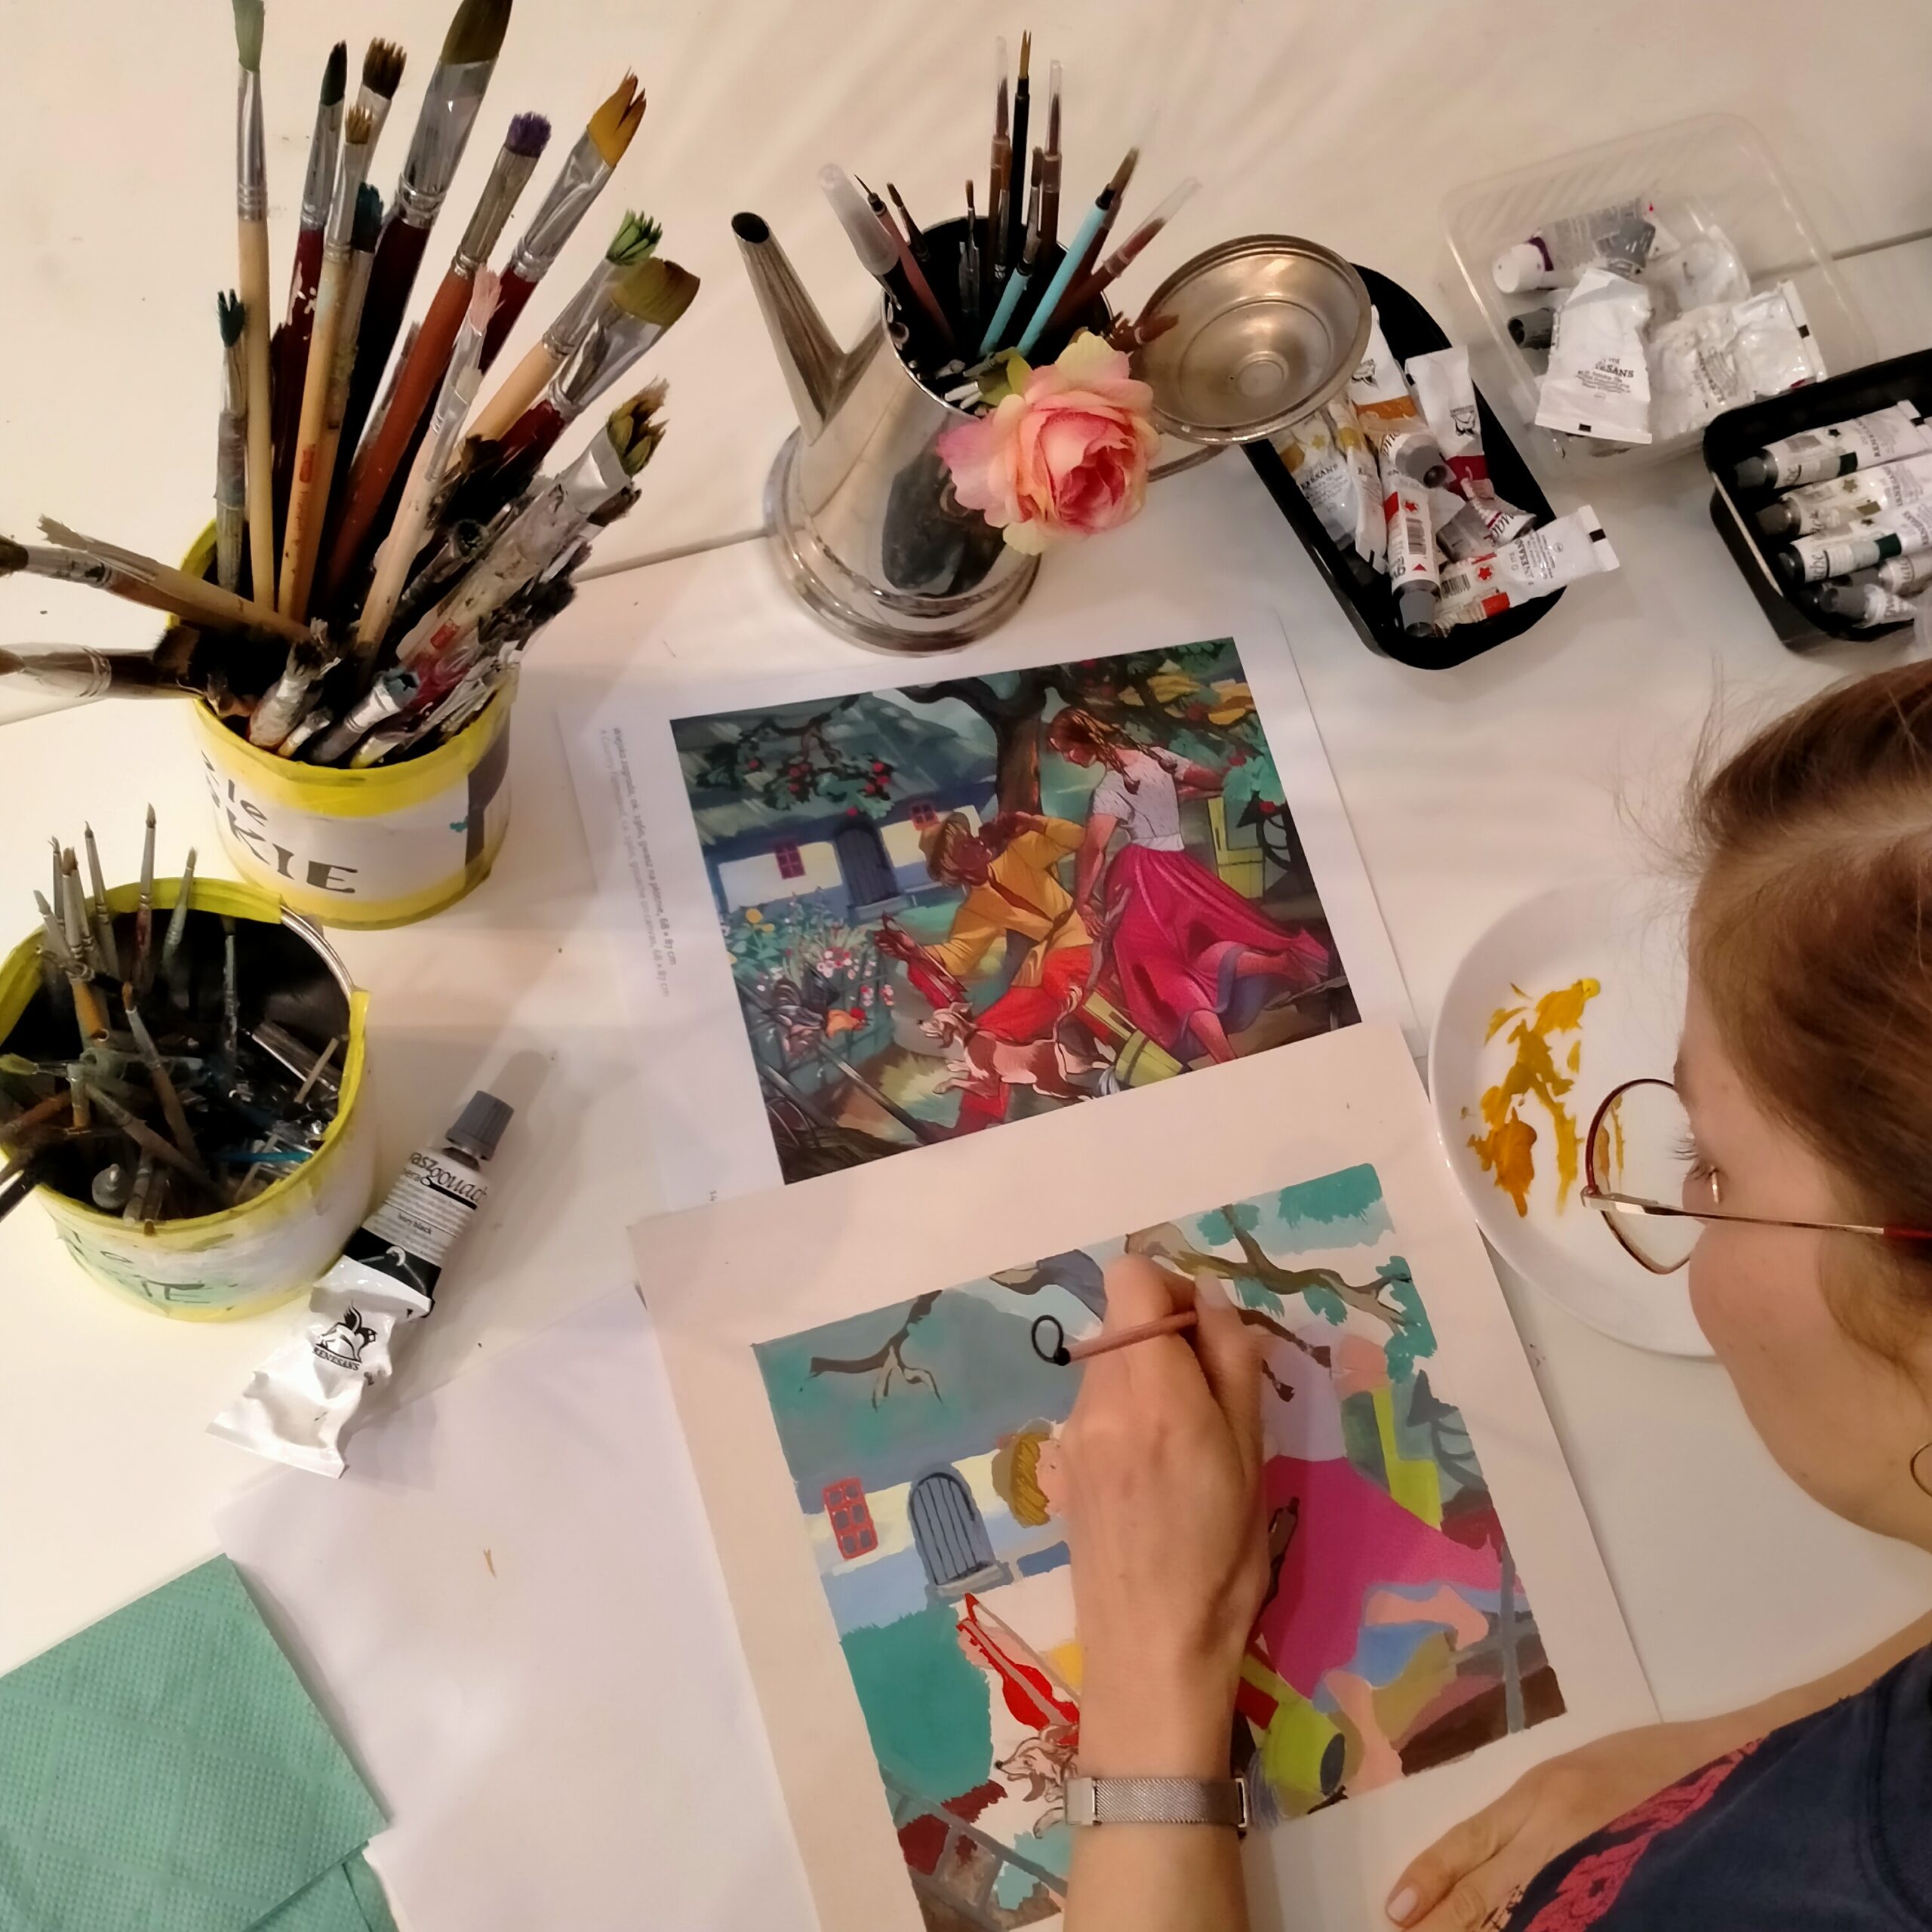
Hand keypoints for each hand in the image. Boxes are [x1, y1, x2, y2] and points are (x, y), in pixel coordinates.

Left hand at [1060, 1257, 1266, 1777]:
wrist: (1152, 1652)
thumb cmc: (1223, 1560)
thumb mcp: (1252, 1455)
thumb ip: (1231, 1363)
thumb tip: (1212, 1297)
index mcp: (1153, 1391)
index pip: (1130, 1277)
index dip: (1172, 1287)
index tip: (1209, 1333)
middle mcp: (1099, 1399)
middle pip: (1119, 1318)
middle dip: (1167, 1335)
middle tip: (1213, 1394)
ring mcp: (1073, 1432)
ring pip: (1109, 1362)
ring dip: (1149, 1377)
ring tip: (1191, 1442)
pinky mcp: (1065, 1464)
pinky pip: (1099, 1406)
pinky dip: (1130, 1413)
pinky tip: (1158, 1474)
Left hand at [1385, 1722, 1730, 1928]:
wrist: (1748, 1773)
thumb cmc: (1668, 1765)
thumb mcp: (1586, 1776)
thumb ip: (1536, 1815)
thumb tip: (1481, 1862)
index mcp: (1545, 1796)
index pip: (1469, 1845)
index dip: (1429, 1879)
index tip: (1394, 1911)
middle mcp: (1559, 1837)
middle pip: (1484, 1898)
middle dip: (1443, 1925)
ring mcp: (1593, 1878)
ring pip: (1518, 1920)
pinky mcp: (1627, 1905)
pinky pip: (1565, 1927)